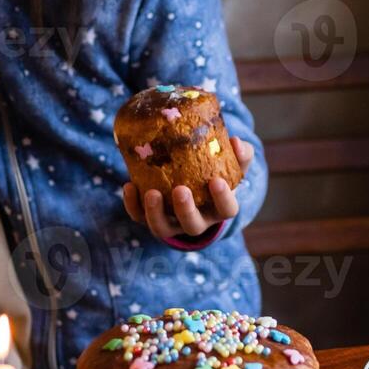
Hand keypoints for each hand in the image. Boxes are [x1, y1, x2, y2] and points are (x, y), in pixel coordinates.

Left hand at [122, 137, 253, 239]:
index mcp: (218, 208)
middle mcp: (197, 220)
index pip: (227, 210)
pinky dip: (132, 205)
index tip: (217, 181)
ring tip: (151, 192)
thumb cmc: (214, 174)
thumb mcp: (230, 165)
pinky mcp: (152, 219)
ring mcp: (172, 223)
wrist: (194, 186)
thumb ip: (239, 154)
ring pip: (163, 228)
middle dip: (185, 210)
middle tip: (180, 190)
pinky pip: (139, 218)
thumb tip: (235, 140)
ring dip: (155, 213)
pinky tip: (129, 186)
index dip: (223, 199)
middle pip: (192, 225)